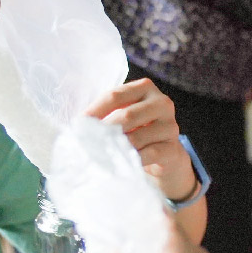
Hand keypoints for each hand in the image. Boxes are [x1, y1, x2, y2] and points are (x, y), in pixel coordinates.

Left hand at [86, 79, 196, 201]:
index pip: (115, 96)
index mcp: (145, 88)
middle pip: (127, 115)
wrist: (164, 155)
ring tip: (101, 155)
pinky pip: (149, 154)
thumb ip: (106, 114)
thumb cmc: (136, 131)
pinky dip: (132, 160)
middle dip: (104, 131)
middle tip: (87, 142)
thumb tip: (79, 125)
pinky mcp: (173, 149)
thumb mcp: (122, 116)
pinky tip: (121, 164)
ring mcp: (170, 126)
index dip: (95, 110)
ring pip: (137, 137)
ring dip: (117, 148)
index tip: (78, 124)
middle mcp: (162, 103)